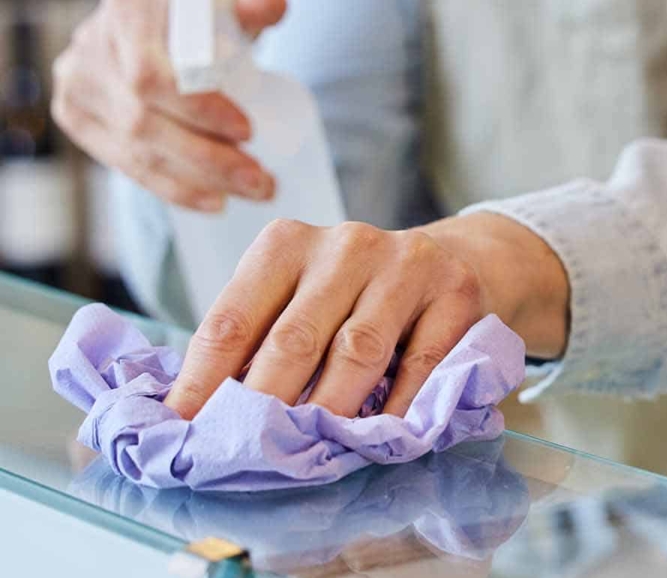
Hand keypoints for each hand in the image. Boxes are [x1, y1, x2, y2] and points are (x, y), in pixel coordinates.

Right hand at [51, 0, 287, 211]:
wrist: (162, 27)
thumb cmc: (205, 15)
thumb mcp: (232, 1)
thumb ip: (255, 0)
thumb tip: (270, 4)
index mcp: (126, 12)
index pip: (152, 75)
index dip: (197, 110)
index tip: (248, 132)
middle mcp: (91, 47)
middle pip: (144, 120)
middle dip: (209, 158)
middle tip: (262, 181)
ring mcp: (77, 84)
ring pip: (135, 149)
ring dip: (196, 180)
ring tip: (250, 191)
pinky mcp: (76, 116)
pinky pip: (124, 163)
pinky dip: (172, 187)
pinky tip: (213, 199)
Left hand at [163, 213, 569, 419]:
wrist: (452, 261)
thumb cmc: (357, 294)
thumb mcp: (301, 298)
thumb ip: (259, 343)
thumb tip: (198, 414)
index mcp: (286, 244)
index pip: (232, 320)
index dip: (203, 381)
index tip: (180, 430)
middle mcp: (344, 245)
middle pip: (294, 337)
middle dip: (265, 404)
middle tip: (244, 454)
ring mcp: (404, 264)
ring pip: (358, 350)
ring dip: (331, 408)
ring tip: (309, 451)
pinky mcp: (454, 290)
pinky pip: (421, 359)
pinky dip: (399, 403)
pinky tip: (380, 432)